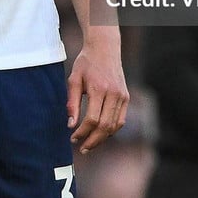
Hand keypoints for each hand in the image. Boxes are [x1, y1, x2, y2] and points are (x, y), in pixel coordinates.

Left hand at [66, 37, 128, 153]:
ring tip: (90, 144)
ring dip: (102, 138)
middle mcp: (114, 94)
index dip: (82, 132)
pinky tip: (100, 134)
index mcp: (99, 89)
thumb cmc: (86, 63)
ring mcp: (122, 96)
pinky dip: (111, 130)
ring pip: (114, 126)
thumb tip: (71, 125)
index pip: (92, 119)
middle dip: (93, 140)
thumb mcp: (74, 79)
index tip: (73, 138)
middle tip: (82, 148)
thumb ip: (72, 103)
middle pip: (105, 126)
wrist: (105, 48)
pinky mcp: (126, 97)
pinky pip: (120, 120)